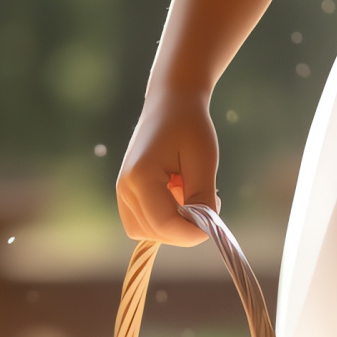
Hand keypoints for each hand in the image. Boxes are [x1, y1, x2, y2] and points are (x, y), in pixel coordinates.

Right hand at [117, 88, 219, 246]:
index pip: (166, 225)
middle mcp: (124, 188)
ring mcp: (122, 192)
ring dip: (174, 225)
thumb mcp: (203, 162)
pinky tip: (176, 197)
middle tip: (206, 202)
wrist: (170, 103)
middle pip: (157, 233)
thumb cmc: (189, 126)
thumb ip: (202, 199)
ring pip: (149, 233)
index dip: (193, 233)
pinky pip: (144, 224)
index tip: (214, 222)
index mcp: (140, 177)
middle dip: (186, 229)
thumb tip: (203, 230)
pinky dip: (163, 220)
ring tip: (188, 195)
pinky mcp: (125, 195)